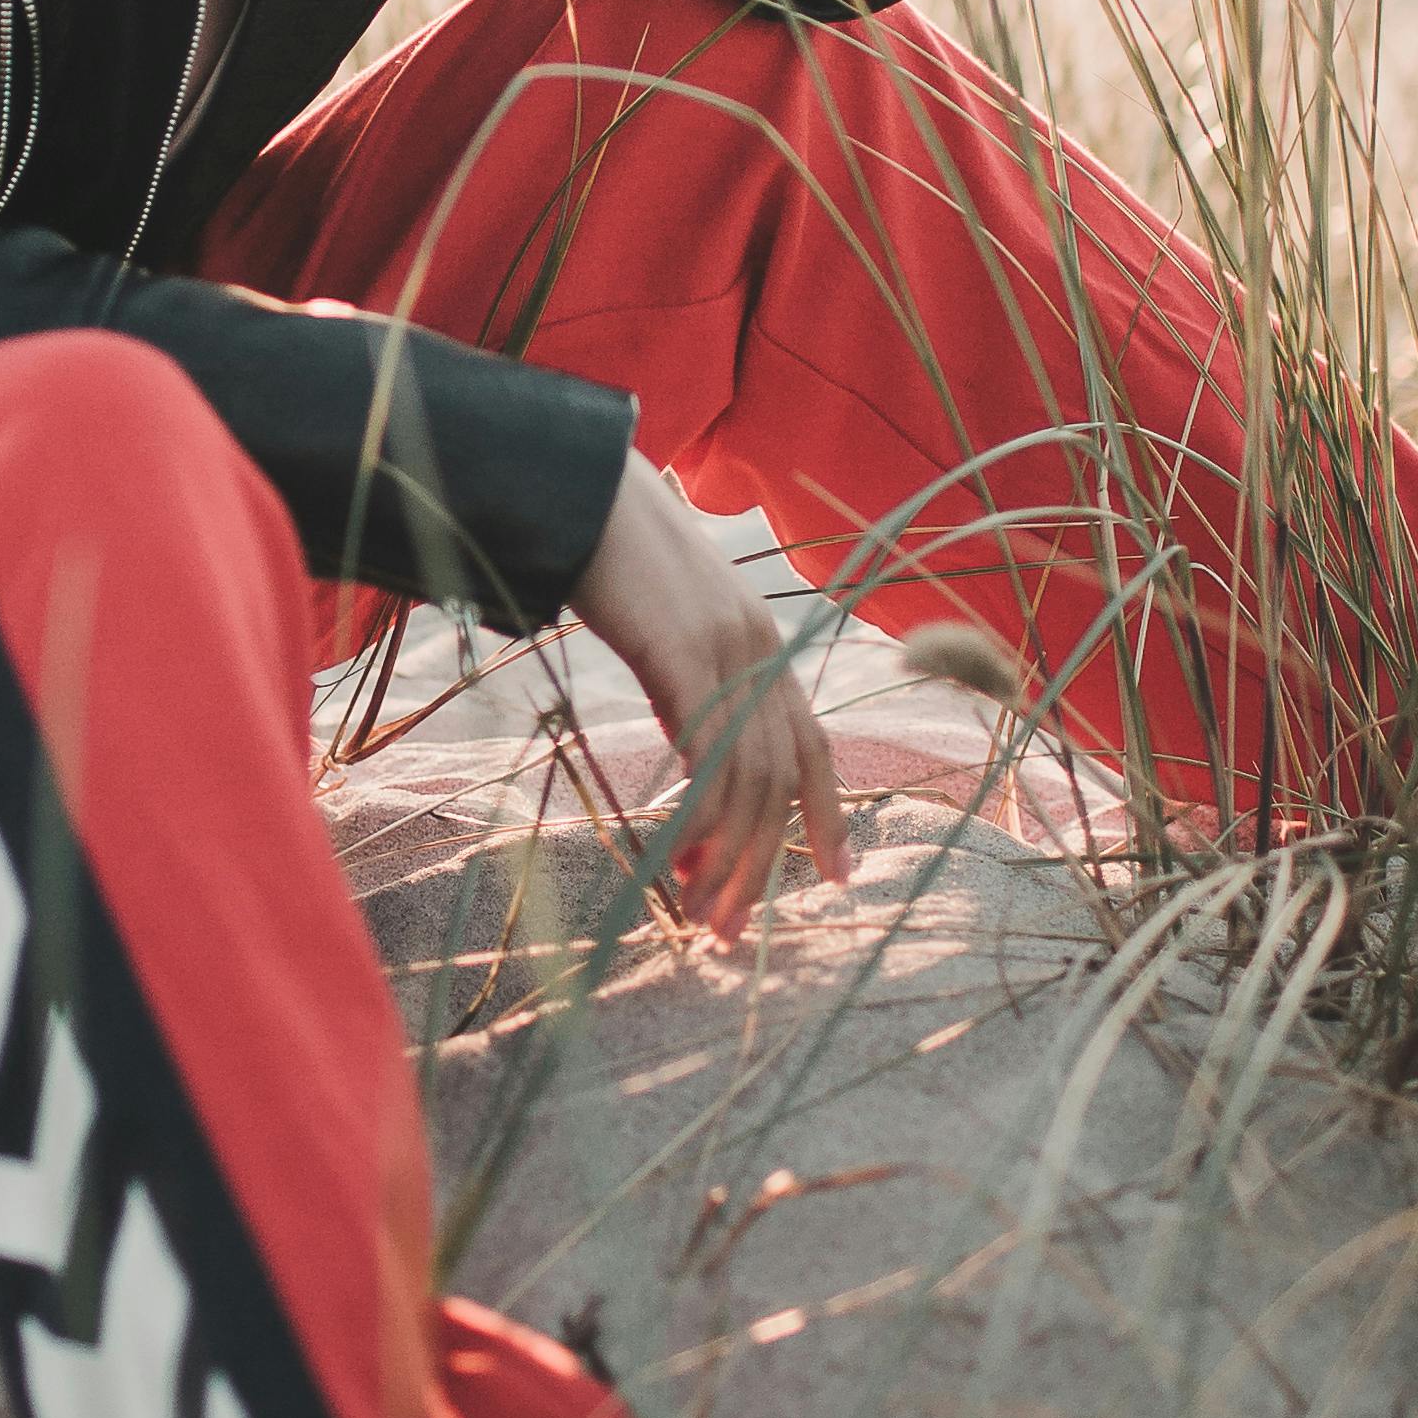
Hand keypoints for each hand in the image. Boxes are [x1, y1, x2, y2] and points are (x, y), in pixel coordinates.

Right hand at [569, 456, 849, 944]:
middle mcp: (759, 650)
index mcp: (762, 646)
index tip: (835, 878)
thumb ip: (691, 689)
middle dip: (761, 862)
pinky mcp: (681, 650)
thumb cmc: (614, 558)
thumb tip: (690, 761)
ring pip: (748, 776)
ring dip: (728, 856)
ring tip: (700, 913)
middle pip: (781, 777)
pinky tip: (679, 854)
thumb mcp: (667, 629)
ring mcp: (725, 649)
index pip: (813, 746)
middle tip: (730, 930)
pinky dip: (698, 812)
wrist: (582, 488)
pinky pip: (704, 749)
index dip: (827, 816)